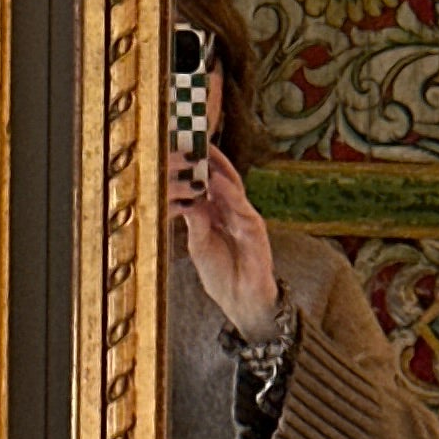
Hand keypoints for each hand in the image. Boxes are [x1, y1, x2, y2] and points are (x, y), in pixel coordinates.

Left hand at [179, 148, 281, 340]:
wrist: (241, 301)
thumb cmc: (221, 274)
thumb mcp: (199, 244)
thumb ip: (196, 220)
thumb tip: (188, 196)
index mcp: (218, 214)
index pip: (209, 184)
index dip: (198, 166)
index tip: (182, 147)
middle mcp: (233, 212)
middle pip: (223, 178)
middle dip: (211, 159)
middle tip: (195, 138)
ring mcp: (246, 219)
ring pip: (233, 188)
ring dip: (219, 169)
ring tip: (204, 152)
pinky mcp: (256, 231)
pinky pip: (242, 207)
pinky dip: (230, 193)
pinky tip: (218, 182)